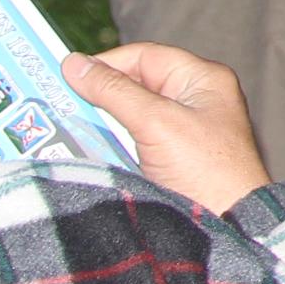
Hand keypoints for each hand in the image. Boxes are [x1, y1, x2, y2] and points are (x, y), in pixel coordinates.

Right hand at [62, 42, 275, 216]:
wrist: (227, 226)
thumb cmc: (204, 170)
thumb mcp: (157, 123)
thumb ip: (115, 91)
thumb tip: (74, 64)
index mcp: (202, 80)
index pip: (145, 57)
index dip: (106, 64)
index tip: (67, 78)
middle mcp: (194, 101)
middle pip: (135, 86)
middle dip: (98, 96)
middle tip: (57, 105)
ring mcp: (182, 132)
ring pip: (129, 117)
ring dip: (100, 124)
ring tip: (63, 129)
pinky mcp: (170, 162)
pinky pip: (131, 143)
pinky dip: (108, 146)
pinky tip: (84, 152)